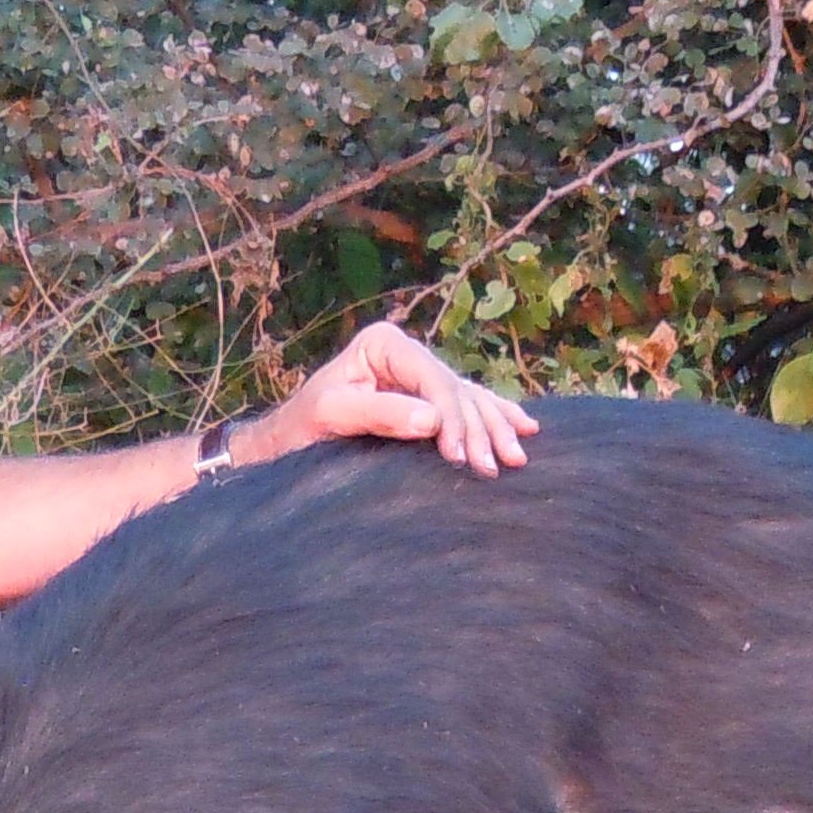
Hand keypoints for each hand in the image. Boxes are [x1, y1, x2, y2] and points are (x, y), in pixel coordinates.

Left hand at [249, 323, 539, 474]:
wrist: (288, 443)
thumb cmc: (301, 428)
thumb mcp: (333, 416)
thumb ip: (381, 414)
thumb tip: (434, 419)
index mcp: (383, 344)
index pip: (431, 378)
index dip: (452, 416)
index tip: (458, 456)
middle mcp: (406, 353)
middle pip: (455, 390)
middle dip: (479, 429)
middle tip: (493, 468)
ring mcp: (418, 375)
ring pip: (469, 399)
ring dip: (495, 429)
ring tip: (517, 458)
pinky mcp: (424, 399)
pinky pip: (469, 406)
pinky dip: (495, 418)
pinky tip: (524, 427)